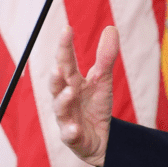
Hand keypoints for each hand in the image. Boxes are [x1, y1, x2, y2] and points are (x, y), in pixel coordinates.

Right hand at [49, 25, 118, 166]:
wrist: (100, 138)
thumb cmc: (95, 106)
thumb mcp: (103, 81)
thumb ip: (105, 57)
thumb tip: (111, 28)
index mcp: (71, 81)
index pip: (65, 61)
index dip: (64, 46)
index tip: (66, 29)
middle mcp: (64, 98)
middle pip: (56, 84)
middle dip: (56, 75)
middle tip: (58, 65)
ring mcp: (66, 118)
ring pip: (60, 108)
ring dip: (64, 99)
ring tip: (71, 91)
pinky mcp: (72, 137)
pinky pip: (69, 135)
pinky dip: (70, 132)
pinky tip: (74, 128)